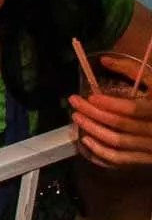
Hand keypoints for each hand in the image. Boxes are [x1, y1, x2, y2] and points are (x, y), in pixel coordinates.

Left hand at [69, 51, 151, 165]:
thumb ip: (132, 69)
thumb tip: (103, 60)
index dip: (110, 104)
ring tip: (77, 118)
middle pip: (120, 125)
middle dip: (93, 114)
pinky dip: (101, 152)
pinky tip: (86, 140)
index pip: (133, 110)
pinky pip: (122, 160)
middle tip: (74, 102)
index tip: (90, 97)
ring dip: (93, 131)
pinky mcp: (148, 159)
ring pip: (118, 143)